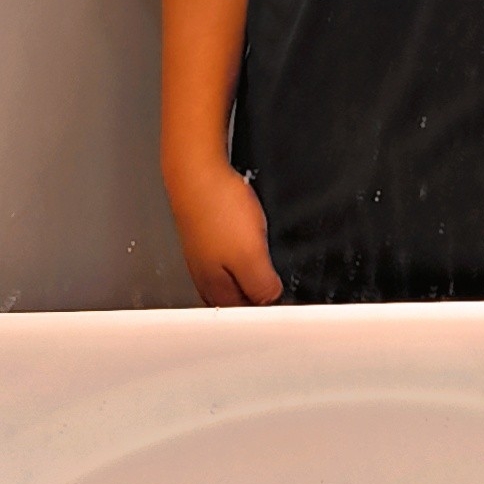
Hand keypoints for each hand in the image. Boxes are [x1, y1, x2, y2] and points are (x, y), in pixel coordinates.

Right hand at [166, 158, 283, 306]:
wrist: (196, 170)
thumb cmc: (218, 208)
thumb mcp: (250, 254)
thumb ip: (261, 285)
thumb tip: (271, 302)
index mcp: (216, 290)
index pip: (246, 314)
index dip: (270, 307)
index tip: (287, 298)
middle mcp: (206, 277)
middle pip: (237, 298)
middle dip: (259, 292)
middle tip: (279, 282)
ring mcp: (203, 254)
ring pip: (232, 275)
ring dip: (251, 272)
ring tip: (266, 263)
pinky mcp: (205, 233)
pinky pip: (228, 252)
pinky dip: (242, 250)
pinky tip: (249, 240)